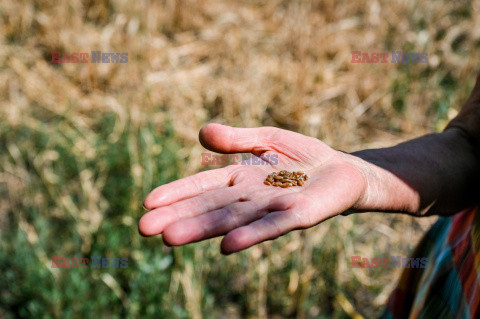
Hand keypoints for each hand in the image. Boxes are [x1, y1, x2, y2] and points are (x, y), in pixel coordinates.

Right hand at [138, 124, 404, 253]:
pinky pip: (273, 225)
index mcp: (240, 179)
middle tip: (145, 228)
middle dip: (180, 217)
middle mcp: (251, 198)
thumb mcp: (267, 139)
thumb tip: (202, 134)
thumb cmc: (302, 157)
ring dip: (204, 228)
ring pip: (234, 219)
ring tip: (172, 237)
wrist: (343, 171)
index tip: (148, 202)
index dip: (177, 193)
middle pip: (212, 207)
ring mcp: (274, 208)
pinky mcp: (300, 214)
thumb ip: (237, 139)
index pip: (203, 187)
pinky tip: (228, 246)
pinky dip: (251, 235)